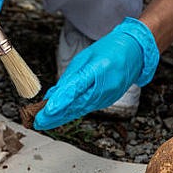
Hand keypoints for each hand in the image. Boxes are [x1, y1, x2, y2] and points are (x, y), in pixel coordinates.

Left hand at [34, 18, 158, 129]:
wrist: (136, 53)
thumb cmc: (109, 50)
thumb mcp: (86, 57)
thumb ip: (69, 77)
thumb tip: (53, 94)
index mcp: (98, 69)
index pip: (75, 88)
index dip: (60, 101)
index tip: (46, 111)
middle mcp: (103, 87)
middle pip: (76, 104)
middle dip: (55, 115)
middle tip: (36, 122)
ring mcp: (107, 96)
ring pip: (80, 109)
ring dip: (61, 116)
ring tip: (43, 122)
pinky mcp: (107, 101)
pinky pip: (87, 108)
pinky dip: (72, 112)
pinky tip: (60, 116)